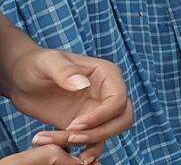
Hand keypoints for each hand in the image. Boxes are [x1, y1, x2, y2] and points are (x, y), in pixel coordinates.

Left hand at [5, 48, 132, 161]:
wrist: (21, 79)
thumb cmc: (36, 64)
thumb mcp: (47, 63)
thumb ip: (65, 71)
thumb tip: (83, 84)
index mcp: (107, 75)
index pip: (118, 100)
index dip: (101, 116)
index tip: (74, 125)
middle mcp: (108, 93)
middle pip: (123, 119)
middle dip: (101, 132)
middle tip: (72, 139)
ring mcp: (98, 110)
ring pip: (110, 133)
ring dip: (90, 144)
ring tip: (61, 145)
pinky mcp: (85, 126)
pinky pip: (92, 142)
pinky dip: (83, 151)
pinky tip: (65, 153)